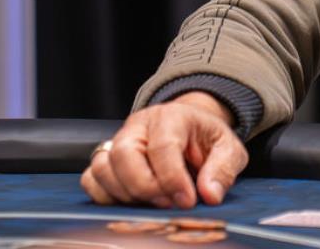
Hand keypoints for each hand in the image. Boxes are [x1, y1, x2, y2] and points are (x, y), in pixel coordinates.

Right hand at [80, 92, 246, 208]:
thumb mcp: (228, 148)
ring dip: (126, 194)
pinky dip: (105, 196)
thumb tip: (210, 195)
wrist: (191, 130)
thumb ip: (223, 169)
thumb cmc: (207, 139)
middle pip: (124, 155)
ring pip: (103, 168)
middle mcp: (139, 125)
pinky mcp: (106, 158)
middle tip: (168, 203)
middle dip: (145, 187)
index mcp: (171, 116)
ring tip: (154, 202)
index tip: (187, 201)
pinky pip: (91, 179)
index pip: (163, 146)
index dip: (173, 179)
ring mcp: (118, 140)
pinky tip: (132, 202)